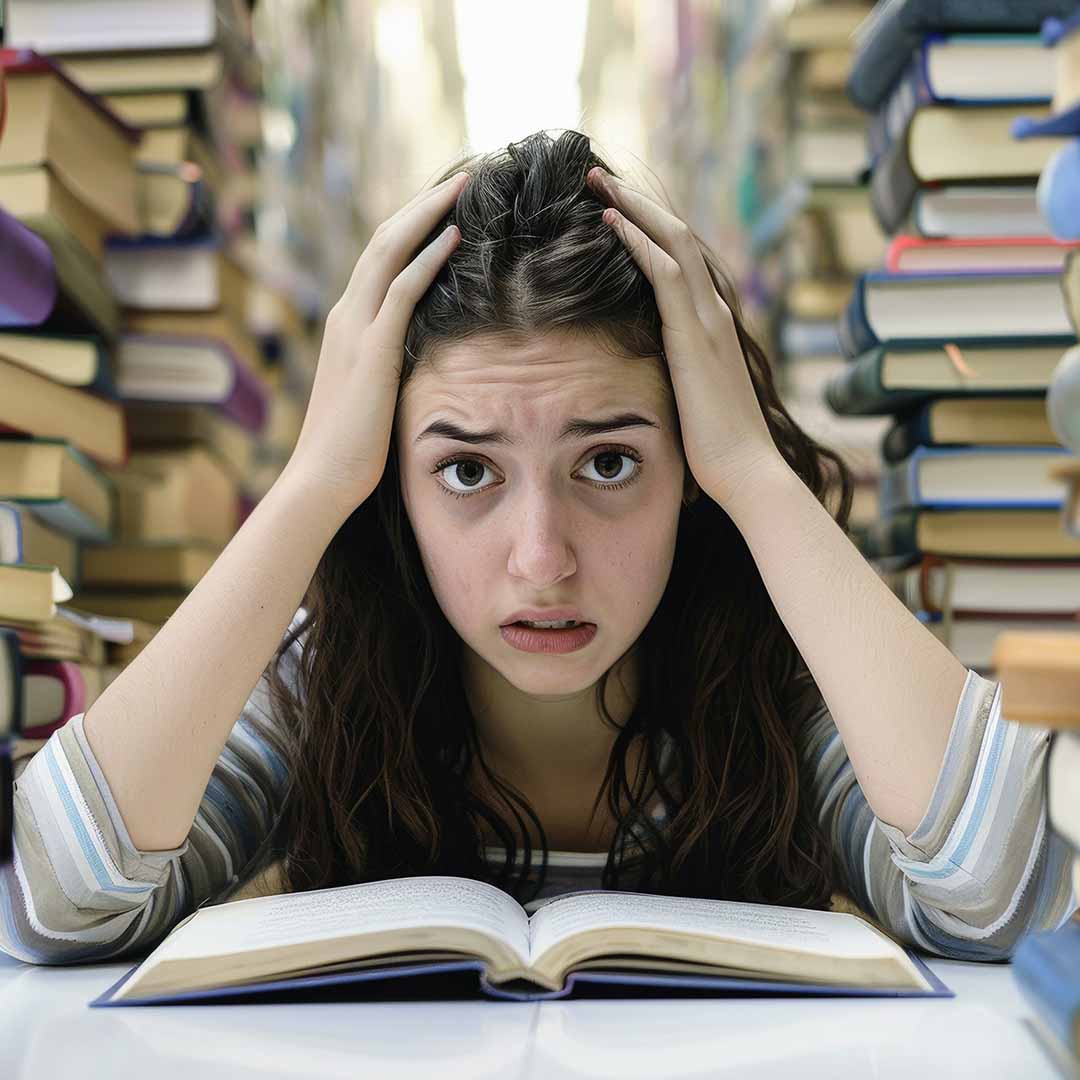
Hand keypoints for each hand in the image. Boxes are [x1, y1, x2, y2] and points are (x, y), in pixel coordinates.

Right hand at [281, 170, 470, 520]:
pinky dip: (427, 258)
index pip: (380, 257)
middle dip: (421, 204)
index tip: (444, 202)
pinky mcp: (370, 350)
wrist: (321, 478)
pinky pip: (401, 290)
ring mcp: (355, 328)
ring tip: (460, 187)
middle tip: (458, 177)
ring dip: (426, 215)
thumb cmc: (349, 445)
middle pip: (383, 239)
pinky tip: (453, 236)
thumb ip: (390, 362)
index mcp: (347, 323)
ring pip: (389, 251)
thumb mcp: (373, 392)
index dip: (411, 224)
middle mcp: (346, 314)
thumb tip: (421, 354)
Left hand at [585, 166, 788, 511]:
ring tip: (598, 182)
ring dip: (633, 207)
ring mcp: (708, 318)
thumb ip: (674, 369)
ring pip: (673, 241)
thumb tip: (646, 365)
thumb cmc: (716, 445)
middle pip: (677, 235)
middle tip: (600, 177)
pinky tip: (610, 222)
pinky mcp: (695, 334)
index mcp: (712, 323)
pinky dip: (638, 241)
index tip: (616, 207)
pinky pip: (665, 272)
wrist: (745, 469)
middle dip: (638, 202)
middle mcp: (714, 310)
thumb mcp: (689, 395)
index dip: (650, 227)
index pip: (682, 258)